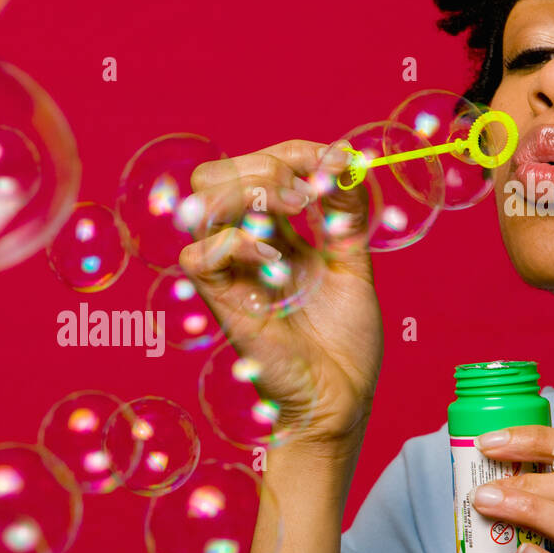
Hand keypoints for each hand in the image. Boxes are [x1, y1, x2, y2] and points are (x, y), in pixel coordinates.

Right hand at [180, 140, 382, 453]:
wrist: (340, 400)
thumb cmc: (345, 345)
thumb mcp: (354, 265)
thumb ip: (347, 216)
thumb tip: (347, 164)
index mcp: (275, 236)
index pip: (259, 168)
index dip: (294, 152)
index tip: (337, 162)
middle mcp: (246, 249)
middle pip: (216, 176)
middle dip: (264, 164)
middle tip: (307, 195)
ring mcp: (233, 275)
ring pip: (200, 204)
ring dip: (251, 189)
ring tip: (295, 210)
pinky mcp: (223, 304)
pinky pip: (199, 257)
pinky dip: (237, 242)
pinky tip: (275, 258)